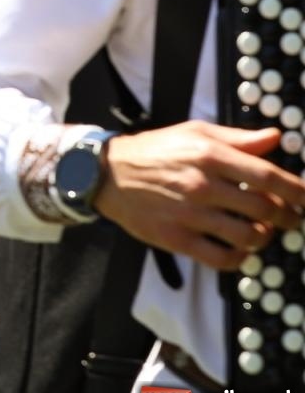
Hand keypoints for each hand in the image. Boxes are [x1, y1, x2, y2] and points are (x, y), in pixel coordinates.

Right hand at [95, 122, 304, 270]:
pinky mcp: (176, 238)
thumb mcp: (194, 133)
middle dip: (288, 218)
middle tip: (291, 219)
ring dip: (264, 237)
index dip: (298, 191)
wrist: (106, 173)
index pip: (269, 178)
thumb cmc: (153, 151)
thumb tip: (273, 139)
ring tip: (262, 232)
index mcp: (210, 156)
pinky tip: (238, 250)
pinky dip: (239, 259)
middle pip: (265, 210)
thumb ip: (237, 138)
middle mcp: (202, 186)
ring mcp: (189, 215)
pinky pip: (222, 258)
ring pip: (248, 237)